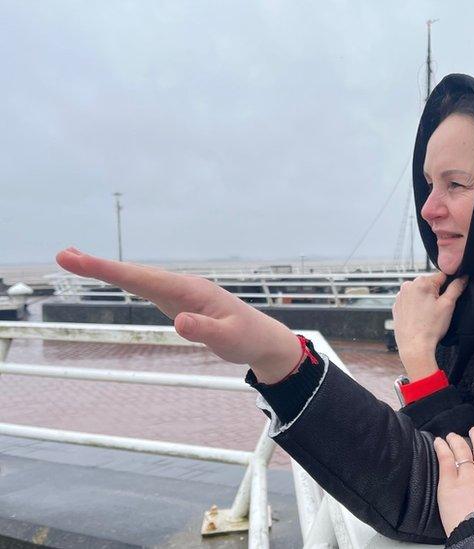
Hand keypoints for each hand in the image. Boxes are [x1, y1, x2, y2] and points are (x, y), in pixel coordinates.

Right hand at [54, 248, 301, 382]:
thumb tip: (179, 322)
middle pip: (136, 274)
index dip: (110, 271)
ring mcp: (180, 293)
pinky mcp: (179, 302)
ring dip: (108, 270)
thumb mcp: (229, 340)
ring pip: (139, 278)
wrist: (263, 339)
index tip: (80, 261)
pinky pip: (147, 287)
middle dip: (100, 265)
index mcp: (192, 291)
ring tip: (74, 260)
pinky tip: (109, 275)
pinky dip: (125, 280)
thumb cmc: (247, 338)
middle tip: (63, 255)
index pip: (145, 279)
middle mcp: (183, 286)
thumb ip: (205, 331)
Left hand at [392, 272, 466, 378]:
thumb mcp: (448, 305)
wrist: (414, 347)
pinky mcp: (397, 307)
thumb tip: (463, 277)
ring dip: (426, 300)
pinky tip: (420, 318)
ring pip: (420, 293)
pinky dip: (416, 307)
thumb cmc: (430, 328)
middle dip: (436, 294)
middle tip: (438, 310)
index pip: (442, 276)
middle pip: (430, 284)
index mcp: (421, 282)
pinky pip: (411, 302)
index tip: (448, 299)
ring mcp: (400, 296)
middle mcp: (408, 286)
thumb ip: (456, 288)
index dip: (449, 287)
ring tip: (428, 316)